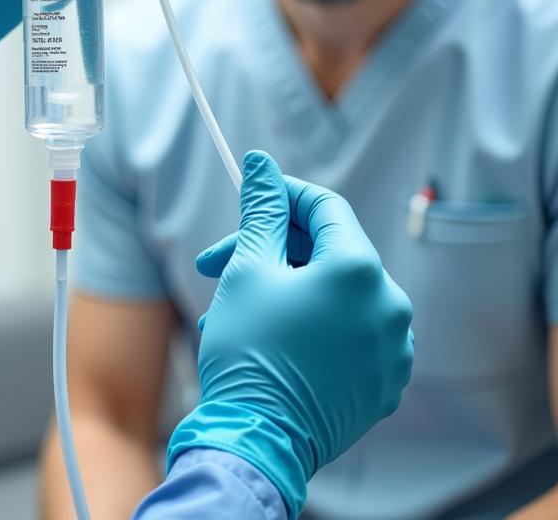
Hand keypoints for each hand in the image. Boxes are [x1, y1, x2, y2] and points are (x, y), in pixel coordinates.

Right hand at [167, 151, 413, 519]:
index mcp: (360, 271)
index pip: (325, 207)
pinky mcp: (385, 383)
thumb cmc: (249, 353)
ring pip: (333, 293)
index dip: (283, 194)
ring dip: (282, 289)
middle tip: (216, 262)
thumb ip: (261, 210)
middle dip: (269, 249)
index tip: (251, 194)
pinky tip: (264, 334)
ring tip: (230, 308)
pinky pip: (347, 332)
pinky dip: (308, 323)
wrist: (256, 444)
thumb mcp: (248, 269)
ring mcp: (393, 349)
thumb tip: (262, 164)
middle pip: (328, 251)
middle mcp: (389, 306)